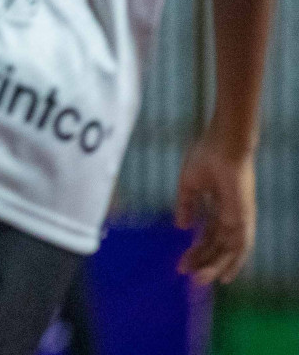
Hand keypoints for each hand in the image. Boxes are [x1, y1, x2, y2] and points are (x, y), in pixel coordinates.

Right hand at [174, 131, 256, 285]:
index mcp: (217, 207)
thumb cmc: (206, 157)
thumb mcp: (189, 185)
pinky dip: (236, 262)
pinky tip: (226, 275)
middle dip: (202, 262)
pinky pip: (242, 245)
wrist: (223, 145)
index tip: (180, 265)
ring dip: (216, 267)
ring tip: (200, 281)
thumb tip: (182, 226)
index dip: (195, 251)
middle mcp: (230, 216)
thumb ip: (186, 205)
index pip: (207, 236)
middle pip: (217, 246)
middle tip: (187, 277)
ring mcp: (239, 218)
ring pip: (229, 251)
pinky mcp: (244, 218)